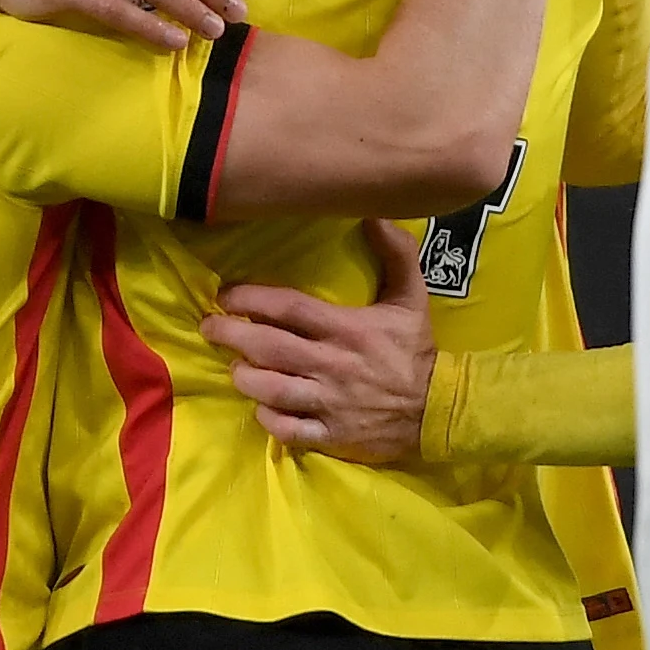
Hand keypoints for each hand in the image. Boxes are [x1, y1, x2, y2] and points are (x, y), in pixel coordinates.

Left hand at [203, 220, 434, 461]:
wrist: (440, 409)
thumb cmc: (415, 351)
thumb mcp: (412, 297)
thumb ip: (396, 254)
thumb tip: (374, 215)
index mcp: (348, 329)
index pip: (290, 309)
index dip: (252, 298)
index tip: (226, 294)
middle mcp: (333, 364)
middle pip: (270, 348)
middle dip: (231, 335)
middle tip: (209, 327)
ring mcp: (330, 403)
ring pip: (272, 390)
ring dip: (245, 377)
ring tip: (234, 367)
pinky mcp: (331, 435)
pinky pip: (288, 430)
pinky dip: (269, 419)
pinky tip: (260, 407)